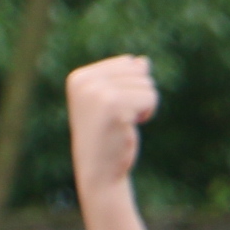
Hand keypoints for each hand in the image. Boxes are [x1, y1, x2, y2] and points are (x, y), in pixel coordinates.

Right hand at [65, 55, 157, 196]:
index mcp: (79, 77)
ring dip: (142, 106)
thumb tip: (143, 60)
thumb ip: (126, 78)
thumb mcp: (114, 102)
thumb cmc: (108, 135)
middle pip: (139, 71)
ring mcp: (98, 92)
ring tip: (122, 122)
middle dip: (139, 95)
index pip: (128, 62)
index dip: (131, 86)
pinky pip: (150, 97)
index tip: (112, 108)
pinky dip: (147, 113)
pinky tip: (129, 126)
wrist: (99, 169)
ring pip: (147, 84)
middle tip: (120, 117)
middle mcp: (85, 81)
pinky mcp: (114, 105)